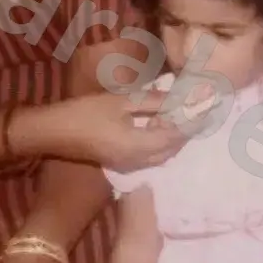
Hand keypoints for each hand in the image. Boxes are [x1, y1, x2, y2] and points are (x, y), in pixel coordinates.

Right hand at [39, 88, 192, 172]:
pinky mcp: (122, 162)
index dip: (193, 121)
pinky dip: (161, 141)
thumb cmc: (85, 113)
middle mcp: (139, 161)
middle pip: (173, 148)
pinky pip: (151, 155)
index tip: (208, 107)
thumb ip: (152, 101)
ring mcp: (130, 164)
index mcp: (139, 146)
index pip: (176, 135)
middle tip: (198, 109)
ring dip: (174, 136)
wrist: (54, 131)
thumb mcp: (121, 101)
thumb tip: (178, 98)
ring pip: (163, 154)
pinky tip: (160, 123)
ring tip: (181, 114)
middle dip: (187, 130)